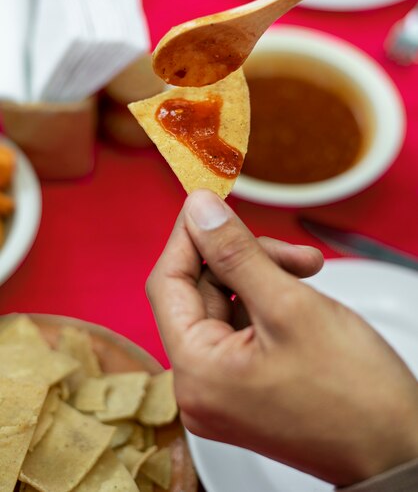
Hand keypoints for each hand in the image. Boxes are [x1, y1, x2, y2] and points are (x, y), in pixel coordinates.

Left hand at [147, 190, 417, 486]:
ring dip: (263, 277)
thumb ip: (236, 253)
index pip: (168, 283)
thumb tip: (199, 208)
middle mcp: (199, 385)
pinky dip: (268, 301)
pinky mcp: (245, 386)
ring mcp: (221, 389)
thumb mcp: (289, 305)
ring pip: (225, 305)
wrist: (396, 448)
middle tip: (292, 252)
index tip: (210, 203)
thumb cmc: (354, 392)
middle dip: (243, 259)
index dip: (188, 237)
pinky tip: (300, 290)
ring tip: (308, 270)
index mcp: (196, 371)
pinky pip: (242, 326)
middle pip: (201, 292)